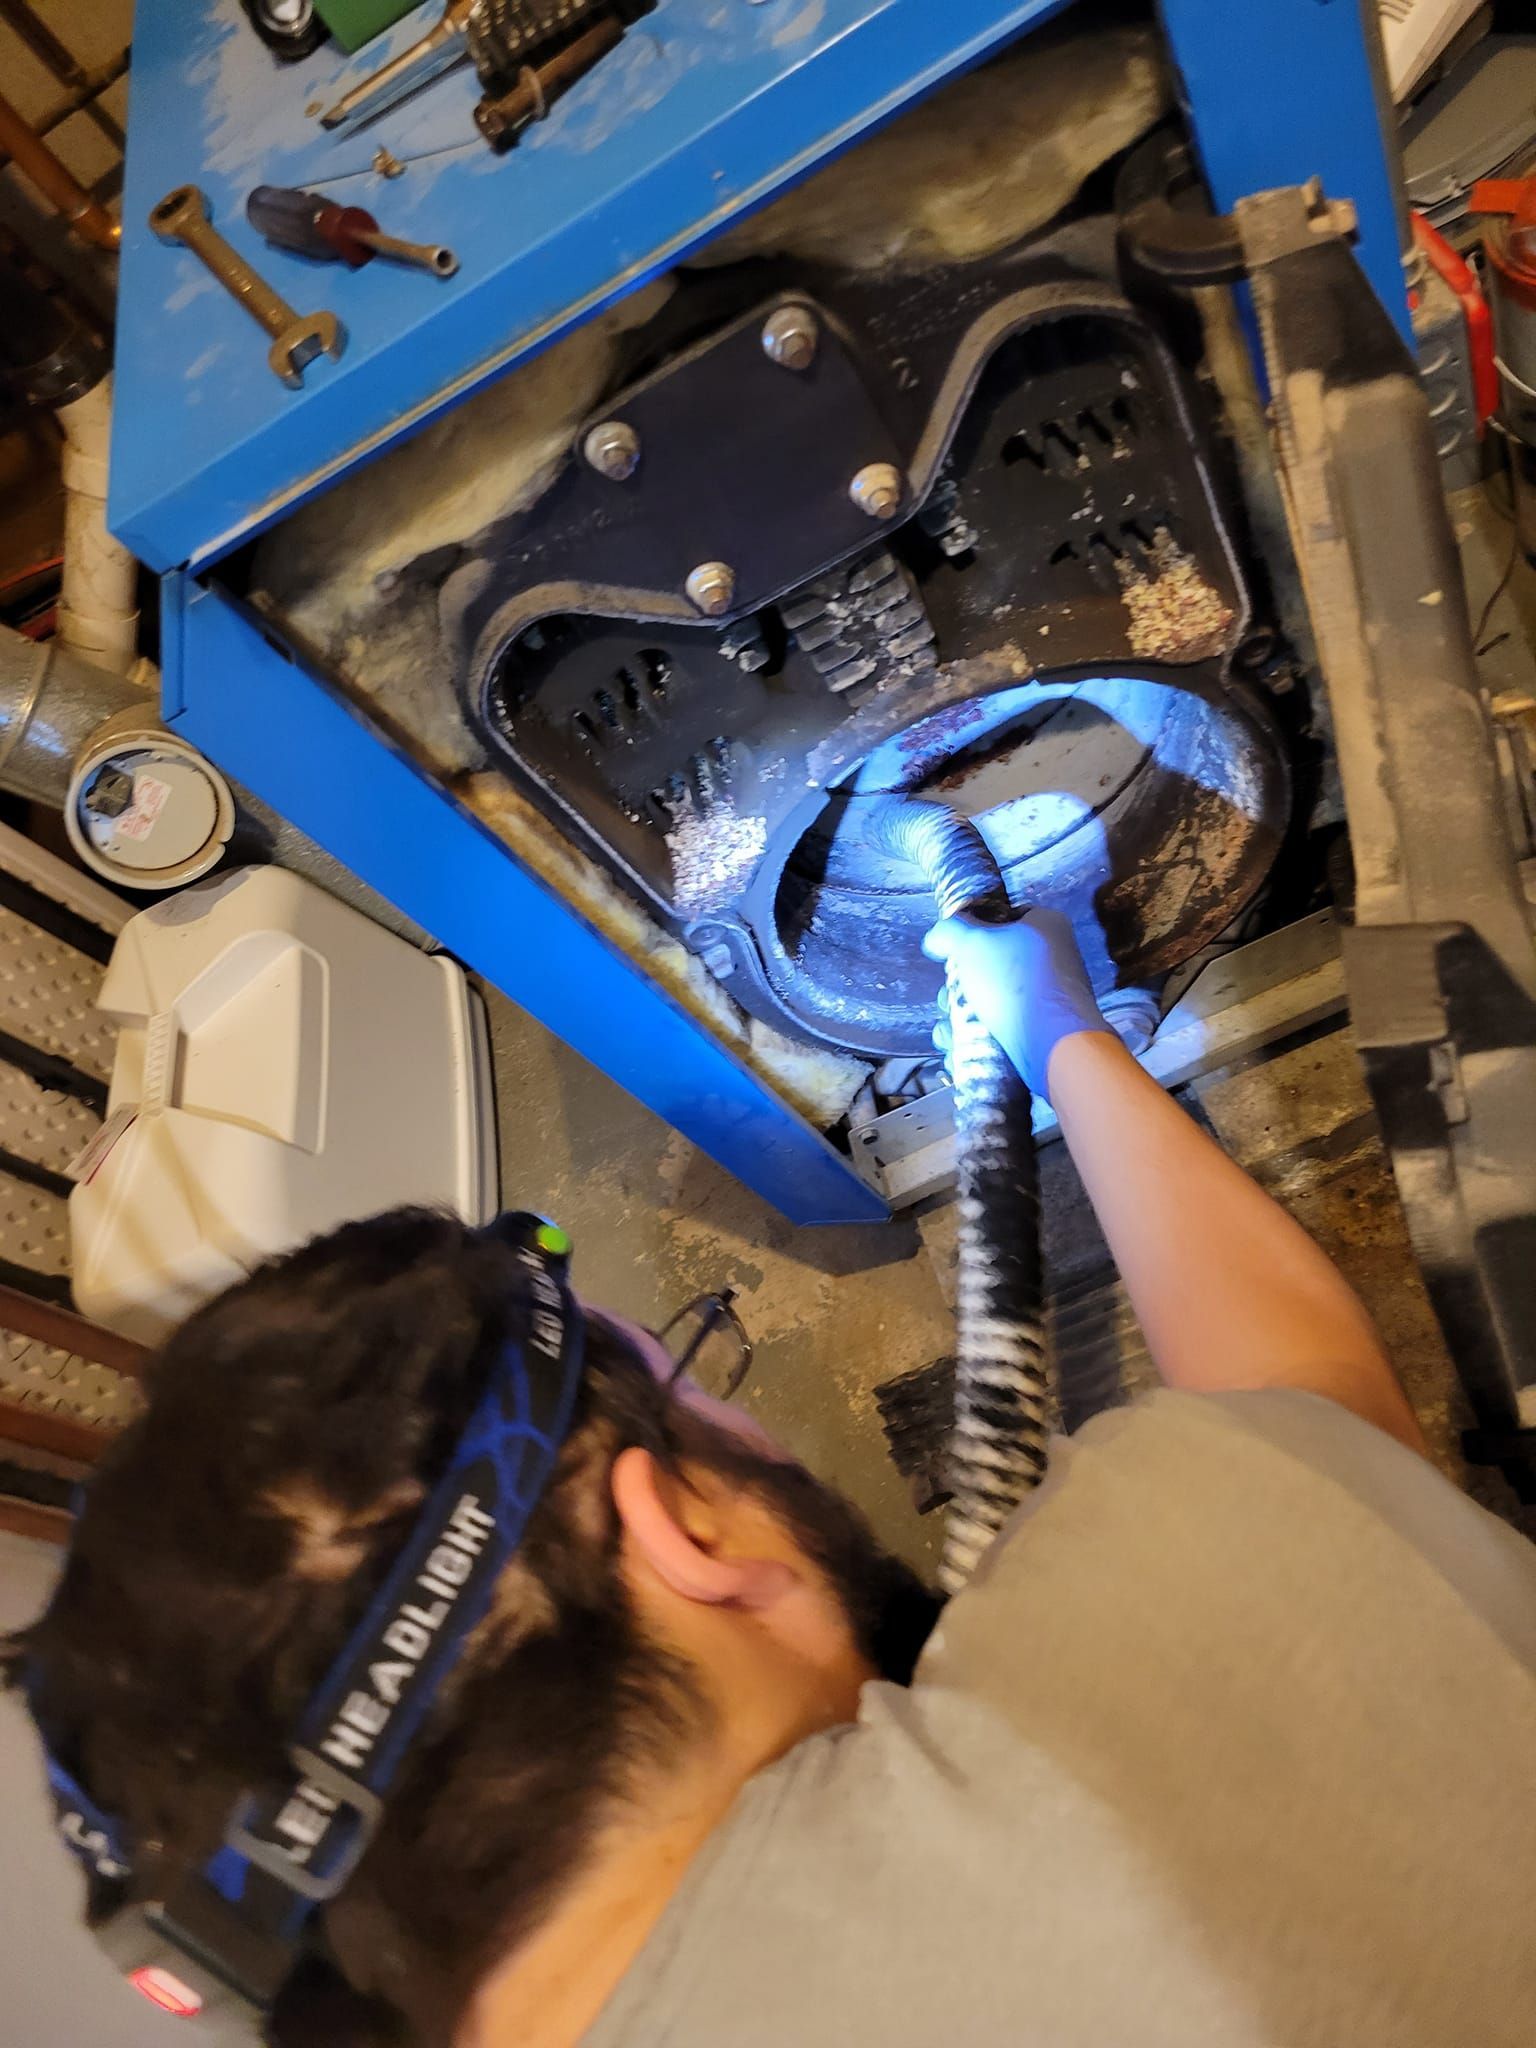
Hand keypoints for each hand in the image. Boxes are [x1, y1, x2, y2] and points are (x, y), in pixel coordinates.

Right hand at [923, 907, 1110, 1101]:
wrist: (1053, 1045)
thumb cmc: (1016, 982)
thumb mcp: (973, 941)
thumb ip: (950, 931)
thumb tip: (937, 938)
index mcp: (1046, 927)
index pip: (1005, 918)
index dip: (974, 931)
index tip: (955, 950)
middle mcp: (1052, 960)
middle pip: (991, 965)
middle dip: (959, 985)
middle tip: (949, 997)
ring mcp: (1047, 1000)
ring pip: (991, 1002)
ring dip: (961, 1016)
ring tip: (950, 1030)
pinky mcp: (1040, 1033)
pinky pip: (1000, 1031)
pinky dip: (976, 1040)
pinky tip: (958, 1049)